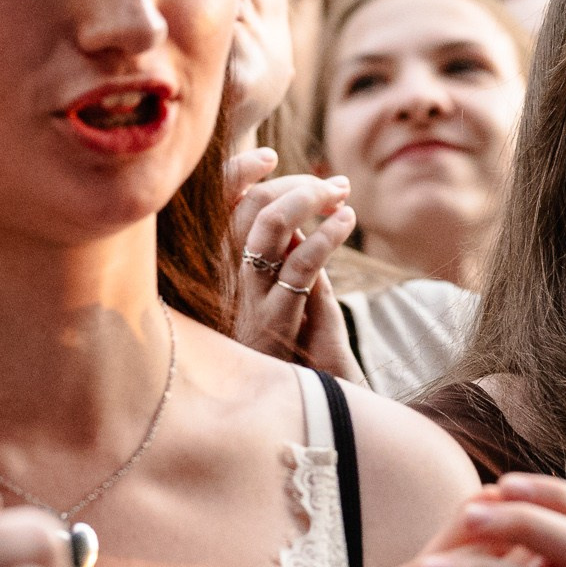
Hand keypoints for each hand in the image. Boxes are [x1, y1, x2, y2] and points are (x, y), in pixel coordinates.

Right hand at [227, 147, 364, 380]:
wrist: (287, 409)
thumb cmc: (290, 346)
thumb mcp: (283, 293)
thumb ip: (285, 254)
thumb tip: (301, 212)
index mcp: (227, 269)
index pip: (218, 206)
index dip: (237, 173)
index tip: (267, 156)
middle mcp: (232, 280)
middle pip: (250, 207)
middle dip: (294, 184)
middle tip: (334, 186)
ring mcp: (252, 298)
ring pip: (269, 228)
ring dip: (310, 200)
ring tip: (343, 197)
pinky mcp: (279, 319)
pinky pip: (299, 265)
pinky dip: (327, 234)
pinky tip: (347, 222)